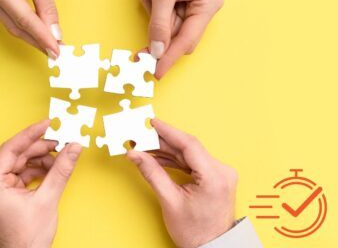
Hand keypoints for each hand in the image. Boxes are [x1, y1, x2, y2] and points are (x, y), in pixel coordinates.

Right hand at [0, 0, 60, 58]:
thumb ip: (47, 8)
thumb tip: (55, 34)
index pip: (23, 19)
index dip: (42, 37)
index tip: (56, 50)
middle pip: (15, 26)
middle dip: (38, 41)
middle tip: (56, 52)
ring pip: (11, 26)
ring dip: (32, 37)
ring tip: (50, 46)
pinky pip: (9, 19)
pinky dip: (25, 28)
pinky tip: (39, 35)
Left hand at [0, 120, 82, 247]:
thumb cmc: (26, 238)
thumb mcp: (47, 199)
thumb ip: (61, 170)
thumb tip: (73, 148)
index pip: (11, 148)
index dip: (30, 134)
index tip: (46, 124)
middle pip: (18, 155)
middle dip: (40, 148)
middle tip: (61, 141)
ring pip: (22, 163)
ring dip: (42, 159)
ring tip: (61, 157)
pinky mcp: (8, 193)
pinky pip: (24, 173)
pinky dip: (39, 170)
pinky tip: (54, 169)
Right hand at [127, 119, 236, 247]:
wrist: (211, 247)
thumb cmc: (196, 232)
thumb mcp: (170, 201)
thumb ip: (152, 173)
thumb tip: (135, 155)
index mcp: (214, 177)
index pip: (189, 145)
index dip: (168, 131)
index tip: (152, 123)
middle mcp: (221, 171)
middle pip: (188, 148)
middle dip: (162, 142)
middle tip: (141, 138)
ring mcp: (220, 173)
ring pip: (189, 154)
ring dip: (167, 151)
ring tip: (145, 149)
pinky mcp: (215, 177)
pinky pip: (193, 162)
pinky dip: (175, 160)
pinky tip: (158, 158)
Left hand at [141, 0, 223, 77]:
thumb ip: (159, 25)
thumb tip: (156, 52)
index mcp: (207, 5)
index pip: (187, 40)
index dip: (170, 58)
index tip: (156, 73)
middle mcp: (202, 8)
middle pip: (178, 38)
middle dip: (159, 38)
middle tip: (139, 54)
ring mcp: (190, 6)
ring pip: (167, 28)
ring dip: (154, 15)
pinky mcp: (178, 2)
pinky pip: (162, 17)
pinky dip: (153, 8)